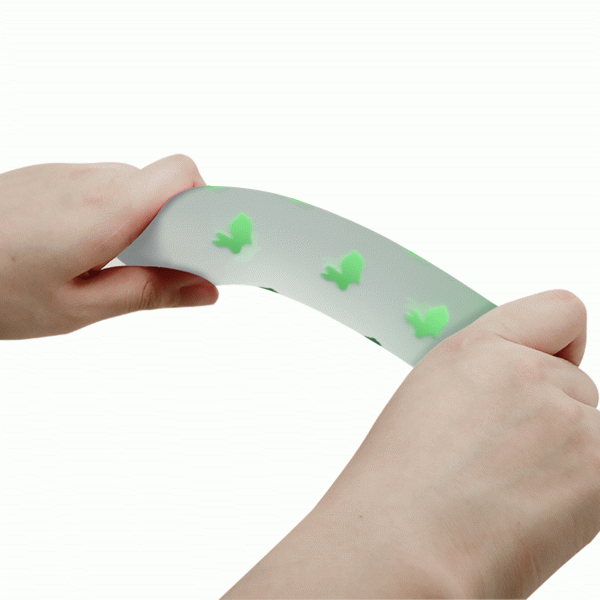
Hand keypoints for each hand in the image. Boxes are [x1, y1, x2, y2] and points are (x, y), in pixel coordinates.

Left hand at [0, 155, 218, 339]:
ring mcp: (66, 172)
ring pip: (132, 186)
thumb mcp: (81, 307)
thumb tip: (205, 291)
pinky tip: (82, 248)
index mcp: (107, 209)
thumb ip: (151, 294)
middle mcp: (90, 178)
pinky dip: (112, 214)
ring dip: (141, 221)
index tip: (210, 244)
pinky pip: (101, 186)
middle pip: (162, 184)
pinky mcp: (50, 176)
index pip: (182, 173)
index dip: (207, 203)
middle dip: (175, 224)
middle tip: (159, 270)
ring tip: (112, 264)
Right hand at [312, 289, 598, 597]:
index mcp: (479, 348)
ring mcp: (568, 418)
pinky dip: (584, 489)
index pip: (562, 311)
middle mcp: (529, 372)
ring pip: (593, 428)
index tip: (555, 362)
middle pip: (577, 383)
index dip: (559, 342)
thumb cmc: (399, 484)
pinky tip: (536, 510)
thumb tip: (526, 385)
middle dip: (553, 415)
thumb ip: (485, 375)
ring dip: (569, 455)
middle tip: (506, 458)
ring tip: (513, 490)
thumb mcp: (429, 398)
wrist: (403, 547)